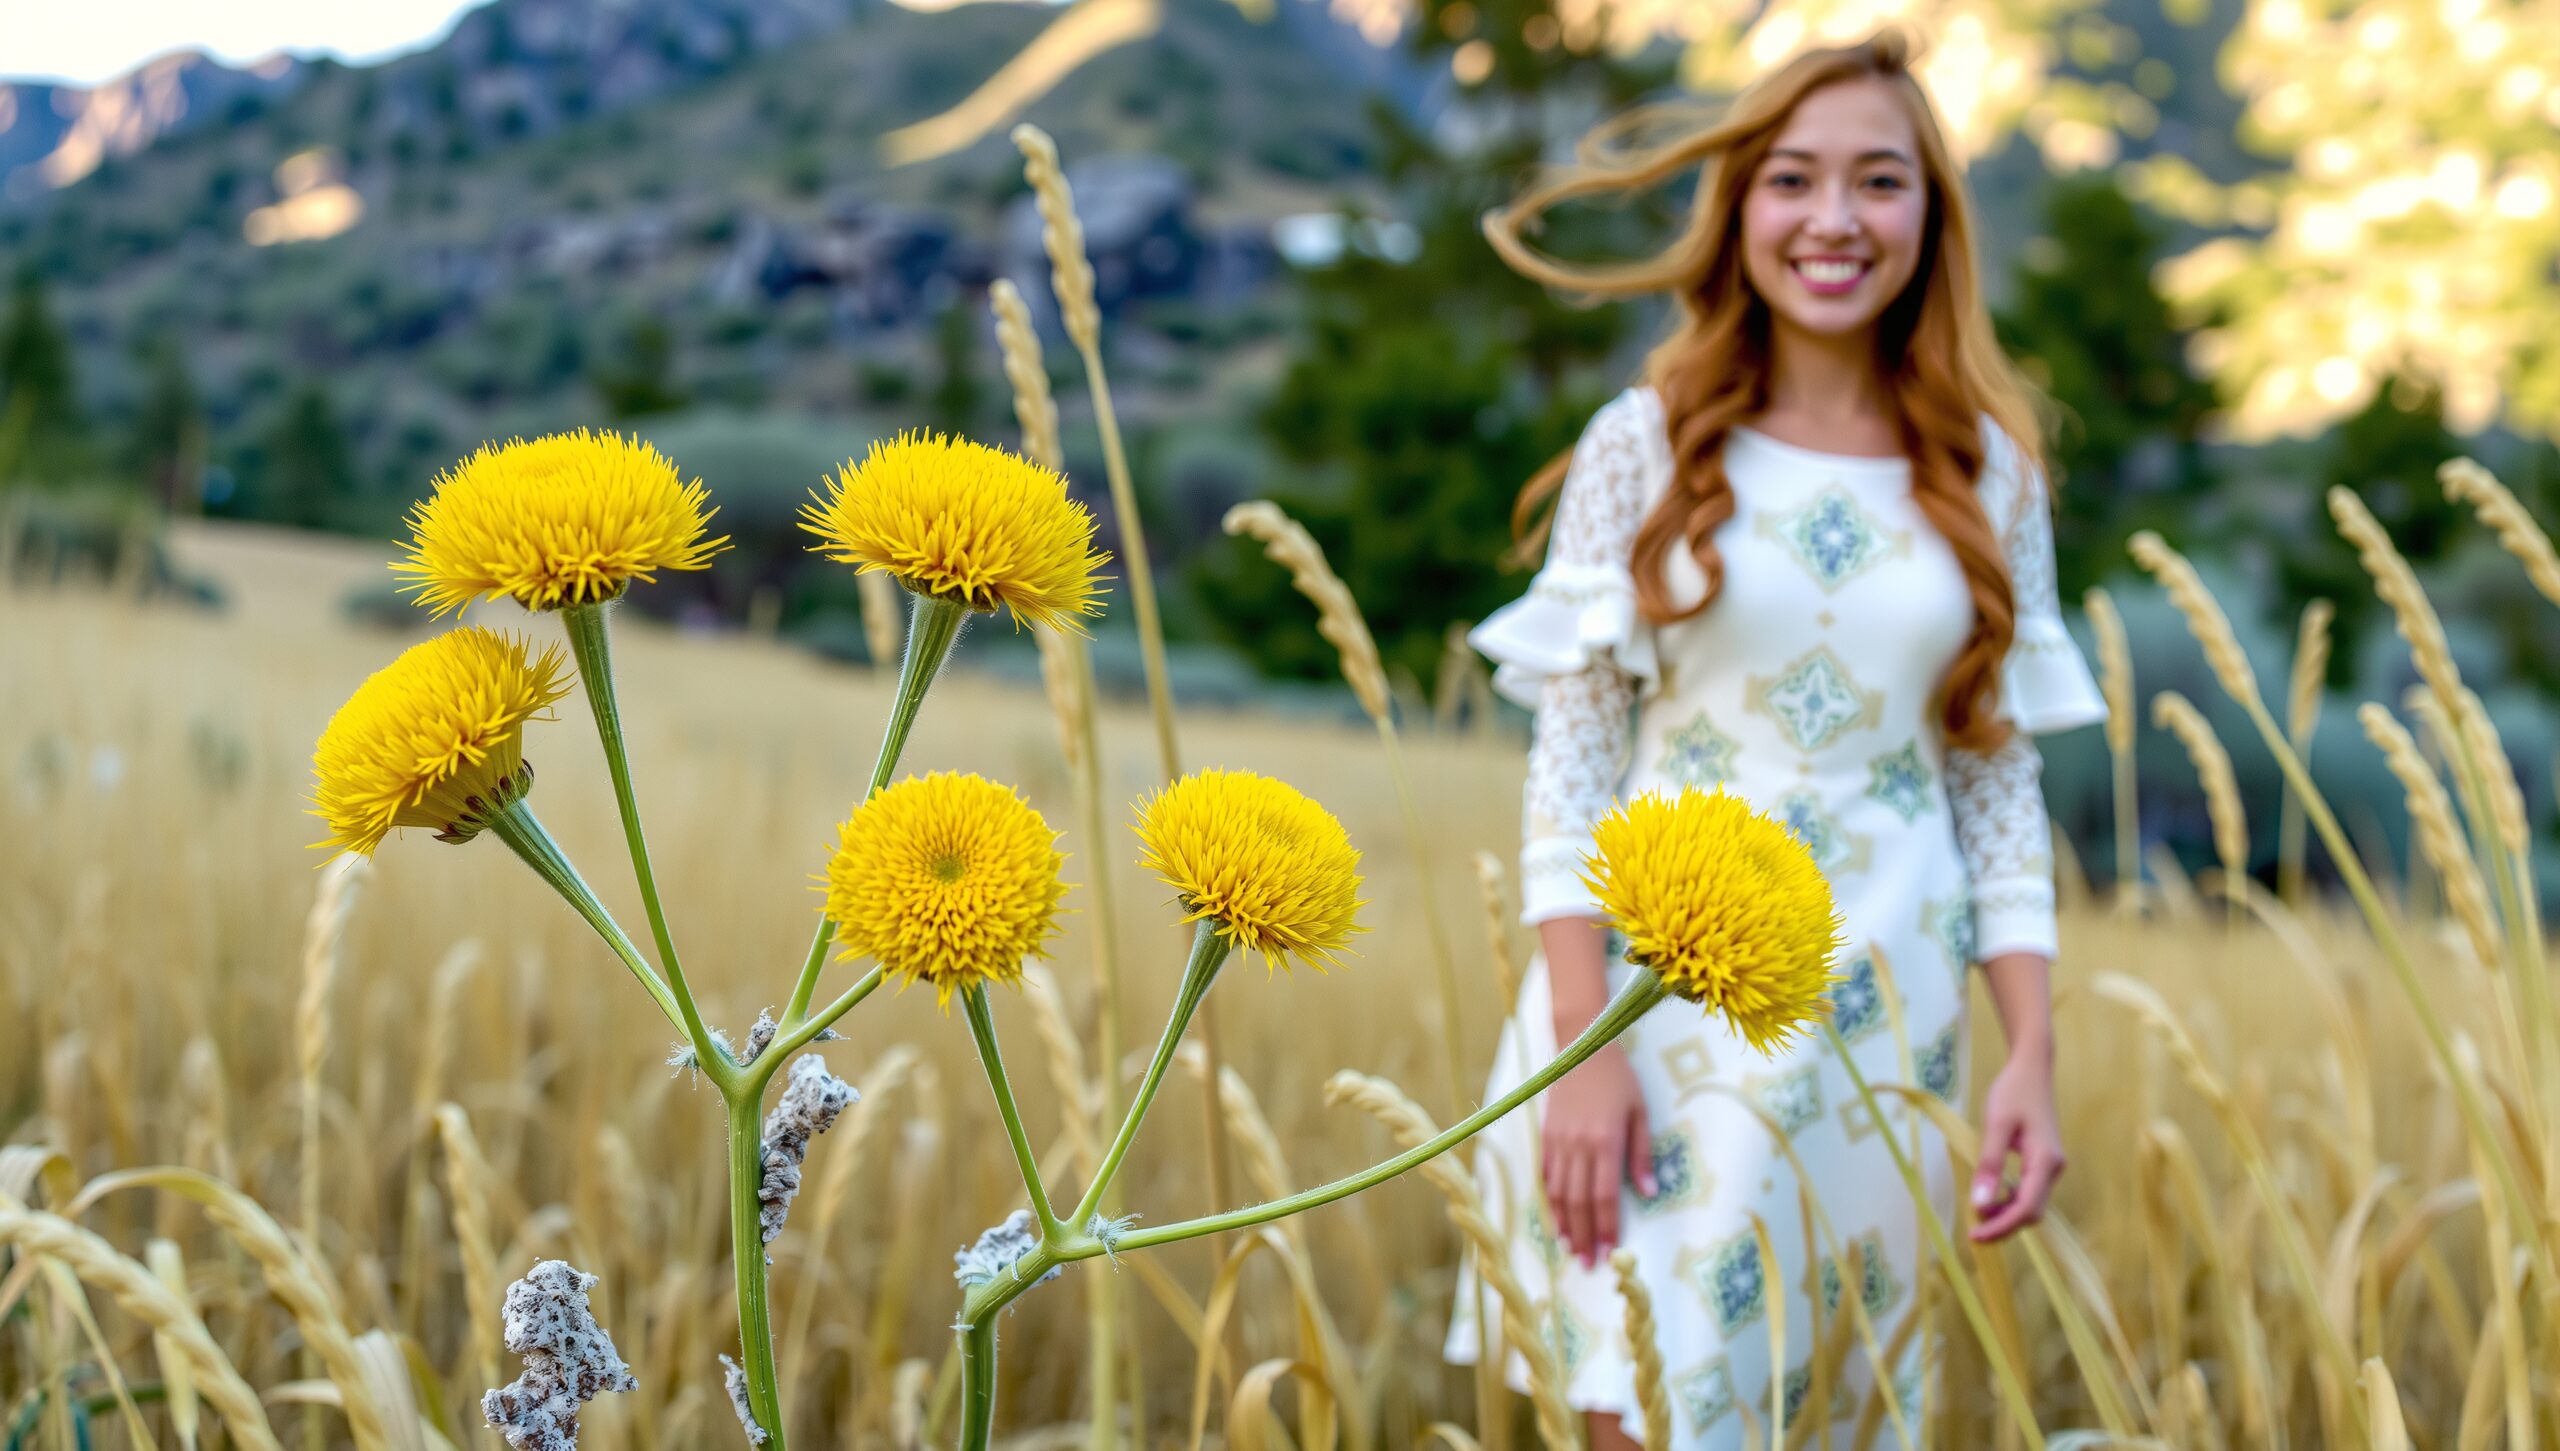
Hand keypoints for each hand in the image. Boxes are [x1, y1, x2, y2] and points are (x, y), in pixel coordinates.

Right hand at [1541, 1044, 1655, 1267]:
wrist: (1580, 1045)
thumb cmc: (1619, 1078)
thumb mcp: (1640, 1112)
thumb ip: (1642, 1154)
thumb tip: (1649, 1193)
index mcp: (1605, 1141)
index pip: (1605, 1195)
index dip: (1607, 1227)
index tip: (1609, 1254)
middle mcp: (1578, 1145)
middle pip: (1578, 1201)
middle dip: (1584, 1236)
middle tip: (1588, 1265)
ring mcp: (1558, 1141)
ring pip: (1558, 1192)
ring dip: (1564, 1224)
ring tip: (1570, 1250)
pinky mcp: (1546, 1136)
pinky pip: (1545, 1175)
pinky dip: (1549, 1201)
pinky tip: (1555, 1218)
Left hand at [1969, 1046, 2064, 1241]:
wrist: (2031, 1069)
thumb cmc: (2013, 1092)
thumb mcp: (1997, 1125)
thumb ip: (1991, 1164)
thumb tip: (1981, 1204)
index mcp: (2046, 1162)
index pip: (2027, 1209)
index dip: (2001, 1226)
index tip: (1975, 1234)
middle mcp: (2054, 1169)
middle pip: (2032, 1212)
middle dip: (2004, 1226)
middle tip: (1973, 1231)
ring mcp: (2051, 1166)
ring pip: (2031, 1204)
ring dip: (2006, 1215)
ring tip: (1977, 1216)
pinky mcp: (2043, 1162)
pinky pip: (2028, 1192)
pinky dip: (2010, 1201)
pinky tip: (1990, 1198)